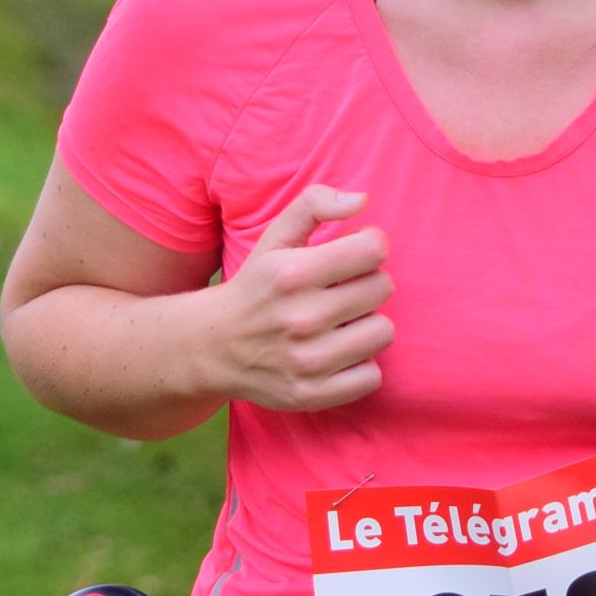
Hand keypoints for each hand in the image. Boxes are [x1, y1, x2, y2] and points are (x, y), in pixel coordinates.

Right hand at [198, 183, 394, 410]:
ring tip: (341, 323)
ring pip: (382, 332)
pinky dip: (360, 365)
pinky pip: (372, 376)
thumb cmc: (257, 286)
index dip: (370, 247)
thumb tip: (362, 201)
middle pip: (382, 289)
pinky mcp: (311, 394)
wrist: (213, 346)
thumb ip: (315, 203)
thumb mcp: (275, 237)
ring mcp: (306, 361)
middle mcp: (300, 318)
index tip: (355, 255)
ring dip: (366, 325)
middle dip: (367, 284)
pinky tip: (338, 353)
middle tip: (343, 291)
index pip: (373, 250)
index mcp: (292, 273)